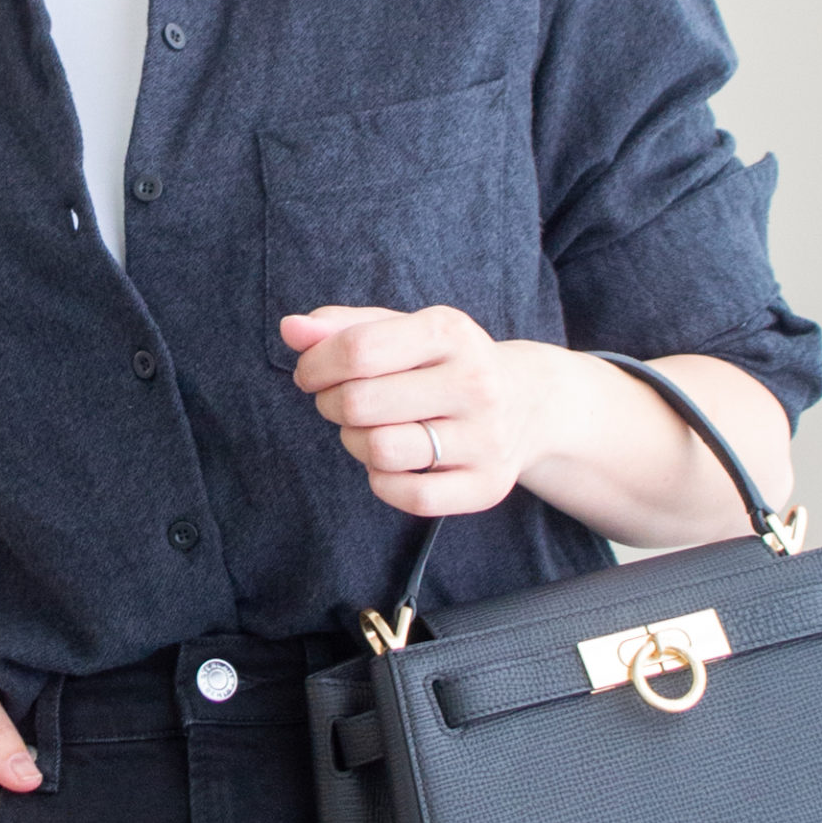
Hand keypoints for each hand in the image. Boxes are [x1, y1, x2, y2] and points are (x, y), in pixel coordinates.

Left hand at [280, 304, 556, 515]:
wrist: (530, 402)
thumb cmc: (447, 363)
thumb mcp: (404, 330)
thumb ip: (344, 327)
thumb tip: (291, 329)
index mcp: (451, 332)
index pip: (359, 350)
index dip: (316, 365)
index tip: (310, 373)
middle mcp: (475, 383)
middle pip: (360, 403)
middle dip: (331, 404)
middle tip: (339, 403)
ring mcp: (485, 438)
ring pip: (380, 451)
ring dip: (354, 443)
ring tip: (366, 431)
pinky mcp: (487, 485)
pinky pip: (408, 495)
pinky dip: (382, 482)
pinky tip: (389, 464)